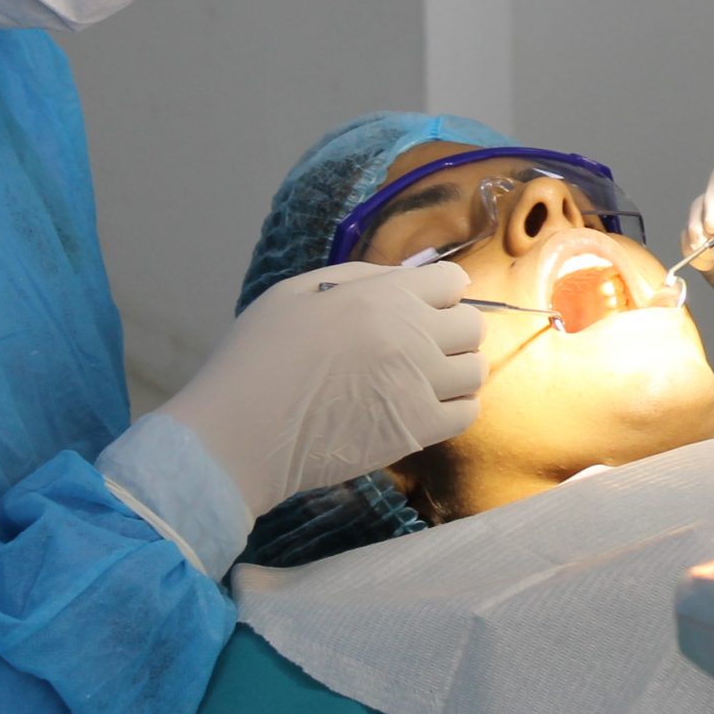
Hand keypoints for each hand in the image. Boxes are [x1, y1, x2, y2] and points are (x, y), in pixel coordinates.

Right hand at [160, 261, 486, 520]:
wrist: (238, 434)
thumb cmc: (257, 357)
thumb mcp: (296, 292)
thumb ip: (358, 279)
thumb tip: (404, 278)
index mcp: (382, 295)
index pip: (453, 280)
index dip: (437, 292)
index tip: (417, 308)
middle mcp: (411, 335)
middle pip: (472, 324)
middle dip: (450, 330)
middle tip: (417, 346)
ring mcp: (419, 385)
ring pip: (475, 370)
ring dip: (454, 371)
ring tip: (420, 380)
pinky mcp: (417, 431)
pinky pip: (468, 413)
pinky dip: (452, 409)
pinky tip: (421, 408)